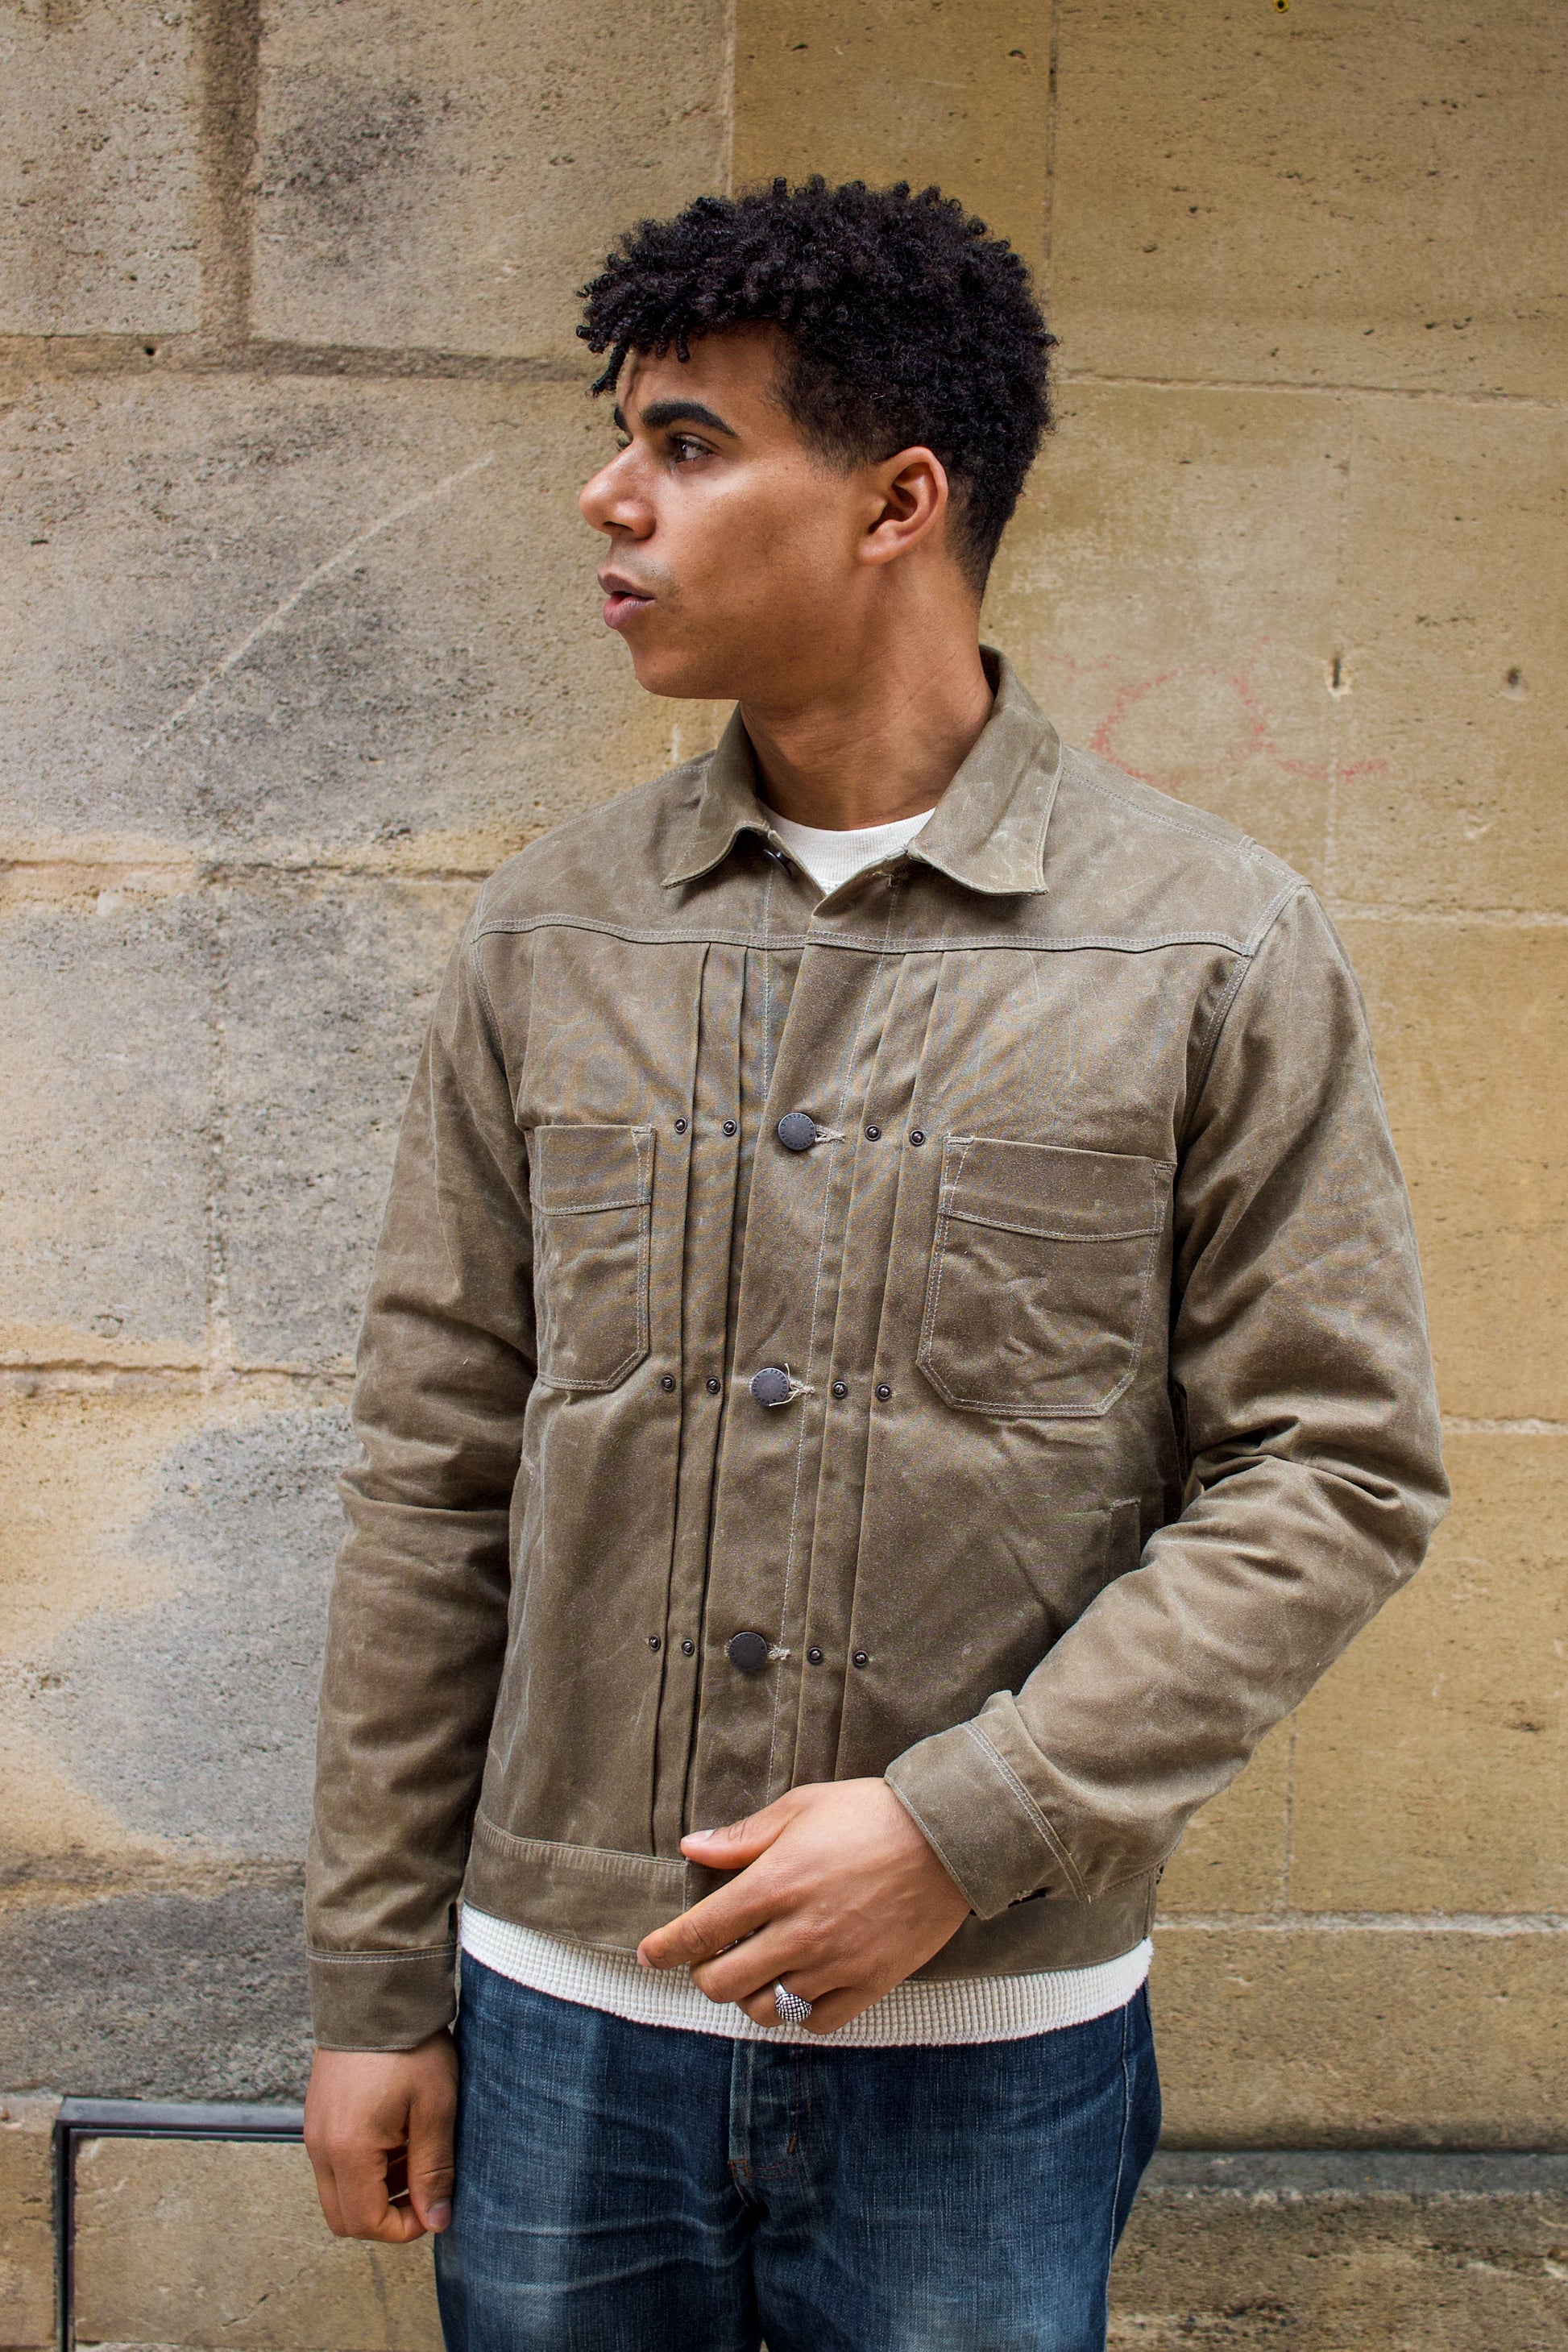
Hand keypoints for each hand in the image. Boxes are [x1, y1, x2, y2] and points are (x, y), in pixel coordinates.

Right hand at [304, 2031, 457, 2242]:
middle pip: (344, 2217)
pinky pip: (334, 2162)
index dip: (402, 2228)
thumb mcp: (434, 2108)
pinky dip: (362, 2166)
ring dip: (374, 2190)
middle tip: (422, 2187)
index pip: (366, 2222)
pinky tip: (395, 2136)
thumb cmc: (409, 2047)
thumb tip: (435, 2219)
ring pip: (337, 2191)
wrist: (377, 1992)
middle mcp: (321, 2146)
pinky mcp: (318, 2114)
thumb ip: (433, 2169)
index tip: (432, 2208)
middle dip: (385, 2215)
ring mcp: (315, 2130)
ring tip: (414, 2156)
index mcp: (348, 2150)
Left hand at [637, 1779, 969, 2033]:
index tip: (649, 1954)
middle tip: (712, 1956)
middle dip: (705, 1973)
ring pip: (765, 2010)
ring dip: (748, 1995)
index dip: (665, 1948)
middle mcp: (799, 1932)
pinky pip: (816, 2022)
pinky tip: (798, 1987)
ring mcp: (835, 1964)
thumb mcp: (800, 1808)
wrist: (947, 1837)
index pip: (701, 1931)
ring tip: (755, 1971)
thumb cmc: (870, 1814)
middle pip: (723, 1983)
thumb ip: (742, 1837)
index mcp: (776, 1884)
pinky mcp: (869, 1983)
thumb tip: (691, 1848)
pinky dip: (797, 2012)